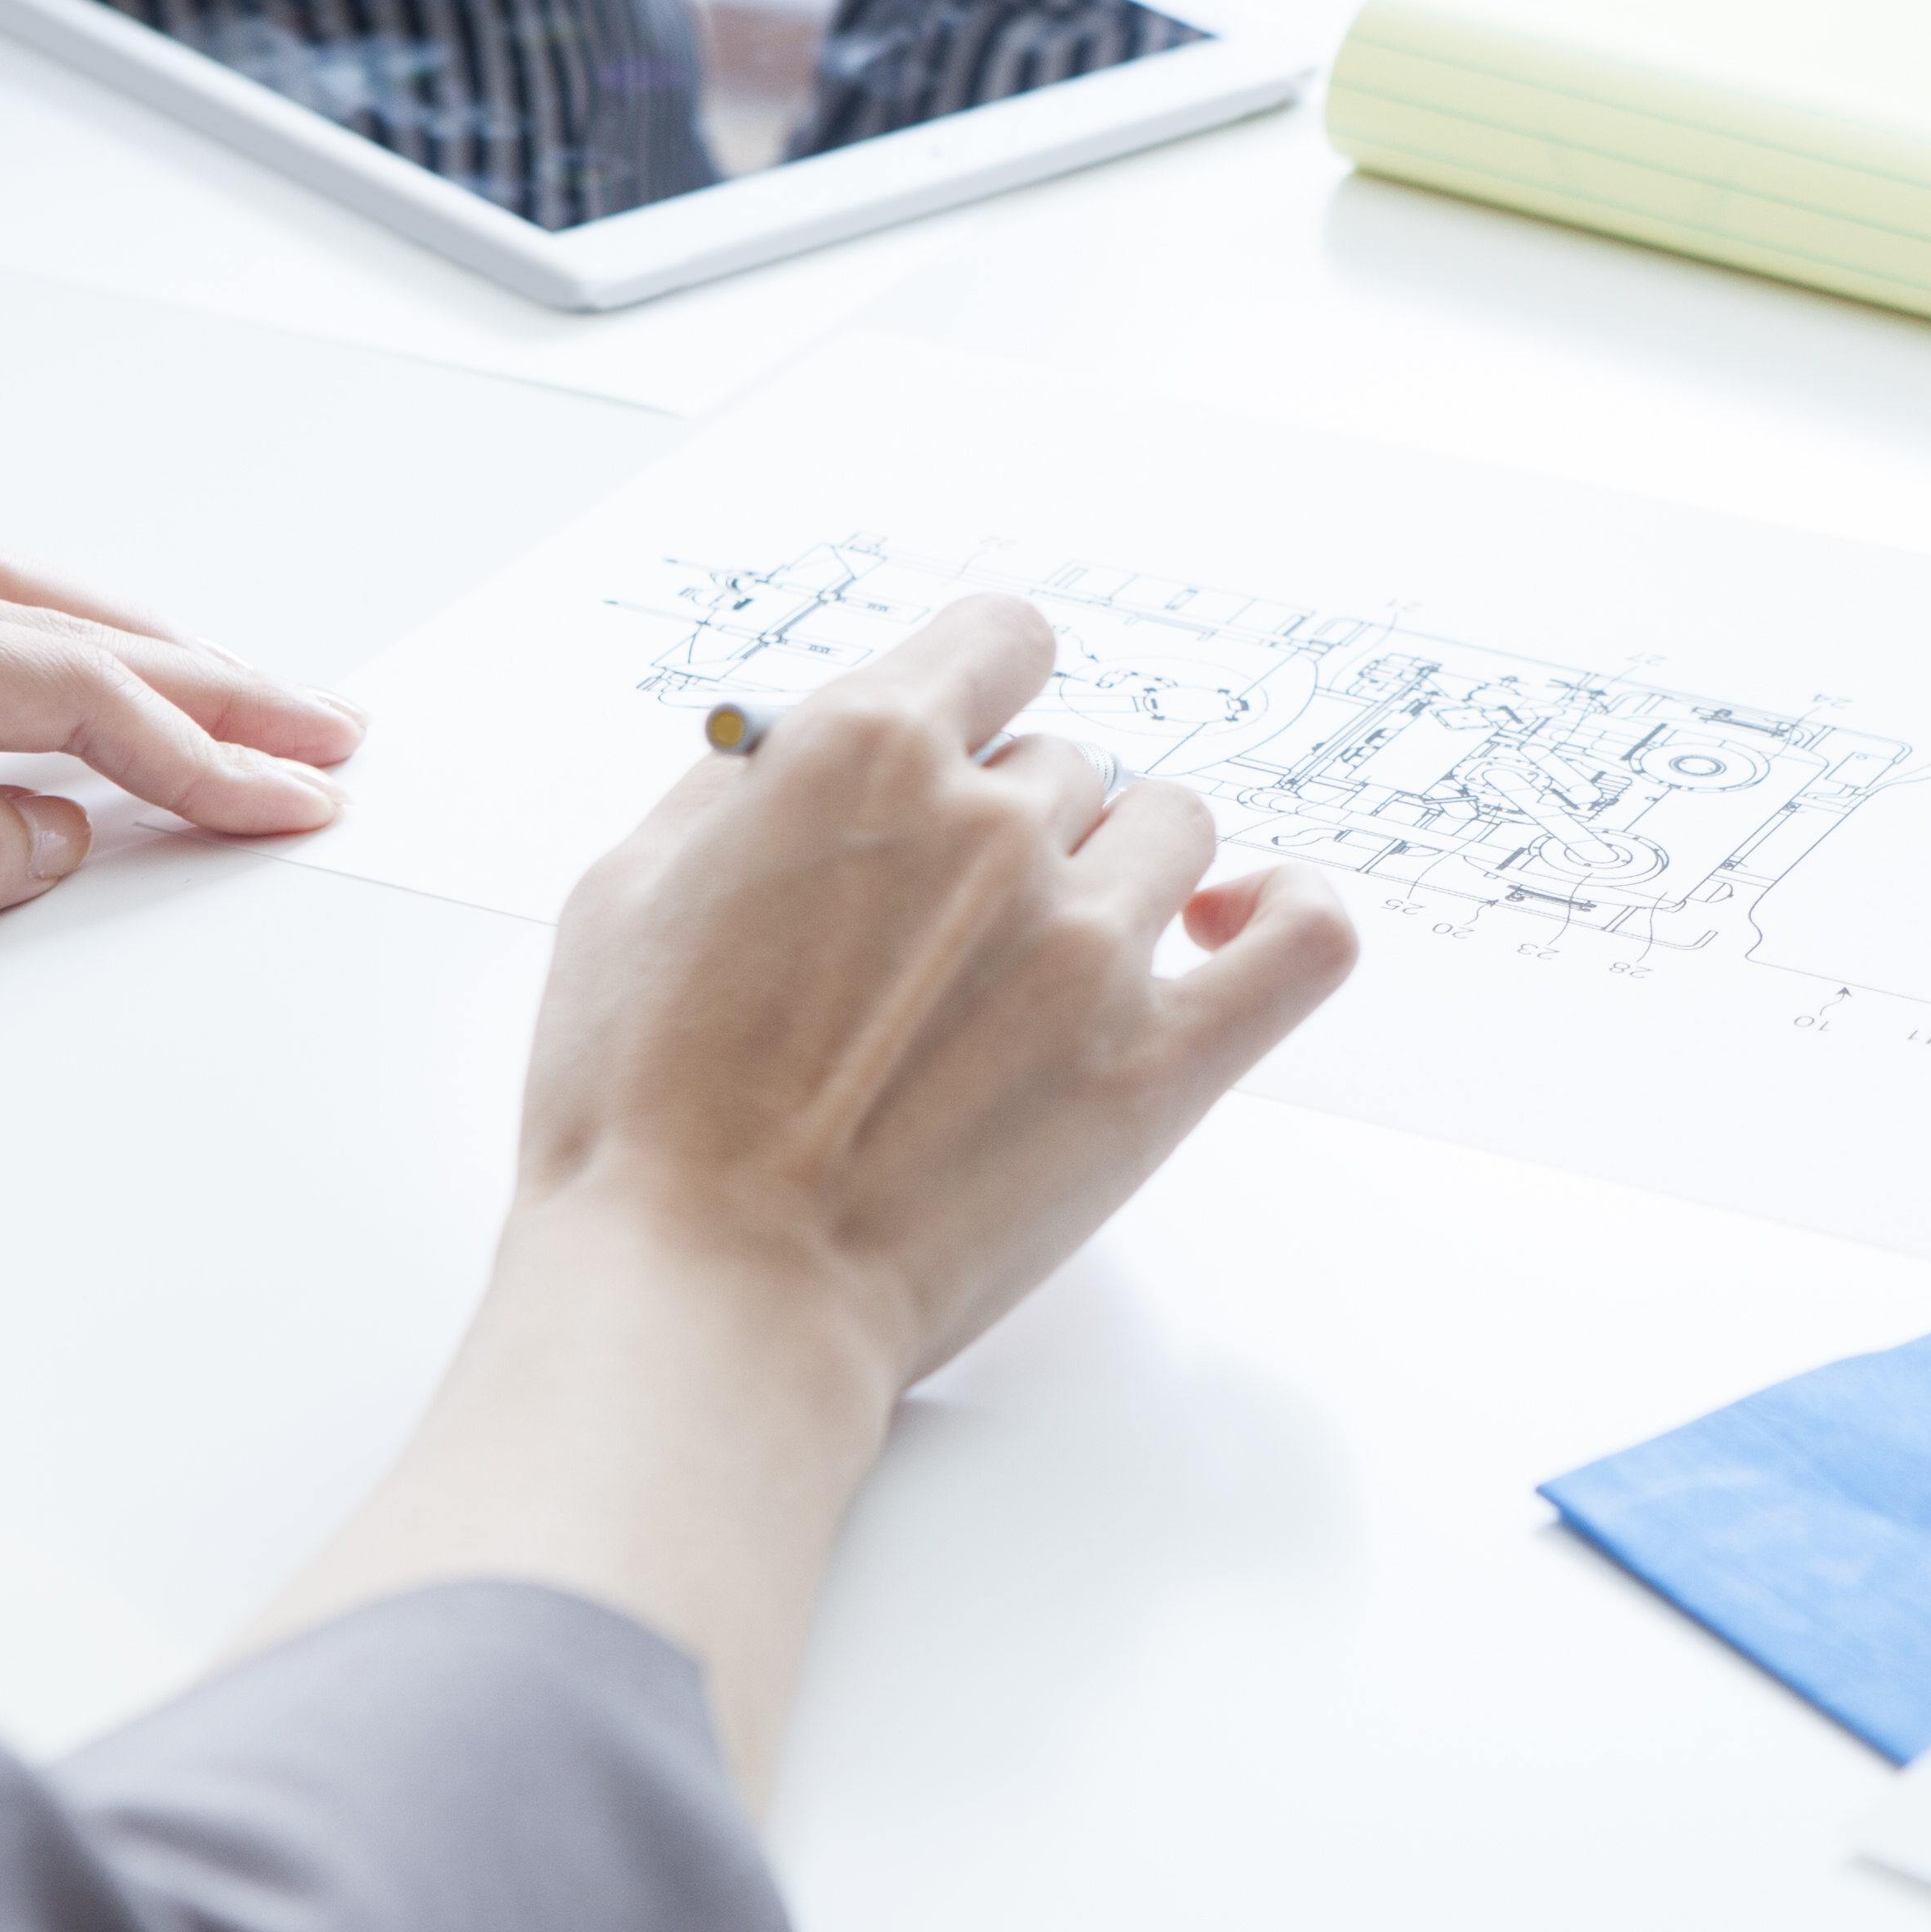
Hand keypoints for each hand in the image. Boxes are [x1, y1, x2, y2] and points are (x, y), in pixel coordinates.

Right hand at [518, 592, 1357, 1392]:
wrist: (710, 1291)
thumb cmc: (641, 1113)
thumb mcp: (627, 893)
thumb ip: (736, 791)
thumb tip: (794, 753)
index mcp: (868, 753)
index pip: (1002, 640)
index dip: (980, 689)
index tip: (966, 738)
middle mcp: (996, 825)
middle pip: (1069, 762)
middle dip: (1011, 824)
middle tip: (939, 933)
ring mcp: (1091, 944)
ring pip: (1171, 829)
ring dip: (1118, 873)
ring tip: (1043, 959)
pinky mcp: (1161, 1062)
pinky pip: (1303, 938)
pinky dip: (1289, 909)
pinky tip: (1237, 922)